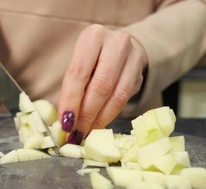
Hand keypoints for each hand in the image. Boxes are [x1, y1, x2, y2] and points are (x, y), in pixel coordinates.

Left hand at [58, 24, 147, 144]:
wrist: (121, 48)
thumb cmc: (92, 60)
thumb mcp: (79, 64)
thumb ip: (71, 88)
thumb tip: (64, 122)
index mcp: (92, 36)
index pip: (78, 73)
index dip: (71, 101)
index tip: (65, 124)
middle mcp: (116, 42)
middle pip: (100, 86)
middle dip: (86, 114)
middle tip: (75, 133)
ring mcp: (133, 57)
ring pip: (116, 96)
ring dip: (99, 119)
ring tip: (86, 133)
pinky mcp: (141, 73)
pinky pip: (125, 99)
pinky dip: (109, 116)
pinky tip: (98, 125)